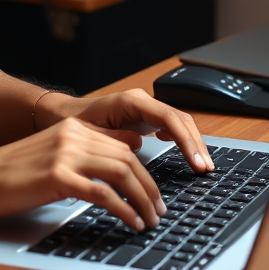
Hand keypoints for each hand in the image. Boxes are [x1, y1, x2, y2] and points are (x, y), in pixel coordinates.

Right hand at [0, 117, 165, 229]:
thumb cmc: (12, 171)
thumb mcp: (52, 152)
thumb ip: (83, 152)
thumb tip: (122, 154)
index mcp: (72, 128)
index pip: (123, 145)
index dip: (145, 171)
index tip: (153, 193)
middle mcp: (72, 136)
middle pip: (128, 159)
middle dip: (150, 188)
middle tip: (160, 210)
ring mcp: (65, 155)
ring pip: (122, 173)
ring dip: (143, 199)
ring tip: (151, 219)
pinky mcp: (58, 177)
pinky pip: (104, 194)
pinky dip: (124, 211)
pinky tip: (132, 223)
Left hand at [35, 88, 213, 173]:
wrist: (62, 115)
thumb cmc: (73, 123)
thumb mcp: (91, 133)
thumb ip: (115, 137)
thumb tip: (139, 144)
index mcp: (131, 101)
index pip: (169, 117)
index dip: (186, 140)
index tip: (196, 162)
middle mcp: (141, 101)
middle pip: (180, 119)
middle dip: (196, 143)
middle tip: (206, 169)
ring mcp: (144, 108)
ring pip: (178, 122)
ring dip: (192, 143)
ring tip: (202, 166)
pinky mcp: (144, 117)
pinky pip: (170, 125)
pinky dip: (182, 139)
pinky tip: (186, 153)